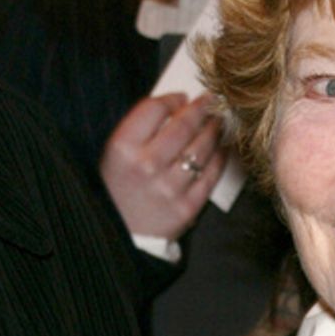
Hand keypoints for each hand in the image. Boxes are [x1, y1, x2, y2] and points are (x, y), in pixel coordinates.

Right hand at [99, 93, 226, 240]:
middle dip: (201, 108)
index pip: (154, 109)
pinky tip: (220, 148)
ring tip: (217, 122)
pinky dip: (219, 157)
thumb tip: (177, 105)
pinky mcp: (187, 207)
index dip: (172, 99)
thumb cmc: (117, 190)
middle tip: (210, 101)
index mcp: (122, 148)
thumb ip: (139, 130)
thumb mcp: (113, 155)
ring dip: (213, 130)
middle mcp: (146, 166)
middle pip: (183, 125)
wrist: (120, 237)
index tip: (182, 98)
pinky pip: (210, 174)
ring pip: (202, 148)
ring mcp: (169, 188)